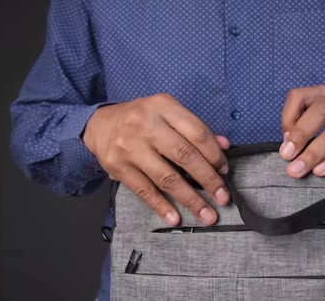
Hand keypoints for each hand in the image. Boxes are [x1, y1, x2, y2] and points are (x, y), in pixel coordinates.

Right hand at [83, 93, 229, 225]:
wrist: (99, 124)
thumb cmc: (142, 119)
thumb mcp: (168, 113)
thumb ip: (195, 128)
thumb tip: (225, 146)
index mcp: (163, 106)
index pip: (197, 132)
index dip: (215, 155)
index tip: (225, 172)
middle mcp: (146, 125)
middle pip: (184, 156)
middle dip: (208, 180)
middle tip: (224, 197)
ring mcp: (130, 147)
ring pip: (167, 177)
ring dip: (190, 199)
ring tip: (207, 214)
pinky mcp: (118, 167)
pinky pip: (144, 191)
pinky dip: (161, 206)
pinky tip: (176, 217)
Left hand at [280, 85, 324, 177]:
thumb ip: (310, 129)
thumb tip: (288, 144)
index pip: (301, 96)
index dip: (288, 117)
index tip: (285, 142)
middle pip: (320, 109)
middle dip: (300, 135)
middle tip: (287, 157)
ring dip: (313, 154)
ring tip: (299, 170)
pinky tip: (322, 171)